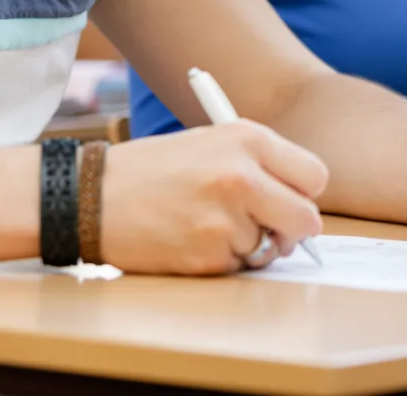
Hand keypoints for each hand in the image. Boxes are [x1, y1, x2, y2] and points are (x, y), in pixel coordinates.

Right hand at [99, 120, 328, 274]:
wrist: (92, 195)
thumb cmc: (154, 169)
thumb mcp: (211, 142)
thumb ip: (260, 164)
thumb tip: (303, 201)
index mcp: (247, 139)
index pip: (315, 176)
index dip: (304, 194)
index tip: (290, 200)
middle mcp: (242, 176)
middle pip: (307, 219)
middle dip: (291, 230)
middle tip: (269, 227)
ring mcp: (225, 218)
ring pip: (272, 248)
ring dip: (250, 246)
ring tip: (209, 224)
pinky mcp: (208, 255)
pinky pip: (240, 266)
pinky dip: (224, 260)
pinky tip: (192, 239)